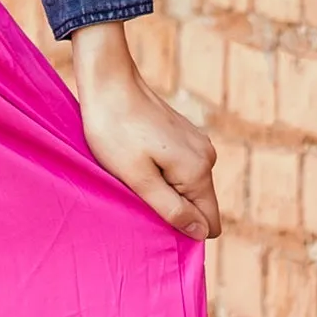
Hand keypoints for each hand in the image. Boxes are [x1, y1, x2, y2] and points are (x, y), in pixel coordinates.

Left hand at [68, 21, 220, 239]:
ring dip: (164, 189)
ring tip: (133, 175)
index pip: (208, 222)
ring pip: (187, 185)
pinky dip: (161, 171)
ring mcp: (198, 142)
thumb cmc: (115, 132)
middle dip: (171, 208)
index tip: (153, 220)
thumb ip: (171, 209)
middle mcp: (207, 156)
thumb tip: (201, 234)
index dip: (184, 230)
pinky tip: (137, 160)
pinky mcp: (184, 134)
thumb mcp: (138, 179)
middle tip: (136, 195)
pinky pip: (180, 167)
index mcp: (198, 171)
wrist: (108, 82)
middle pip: (198, 204)